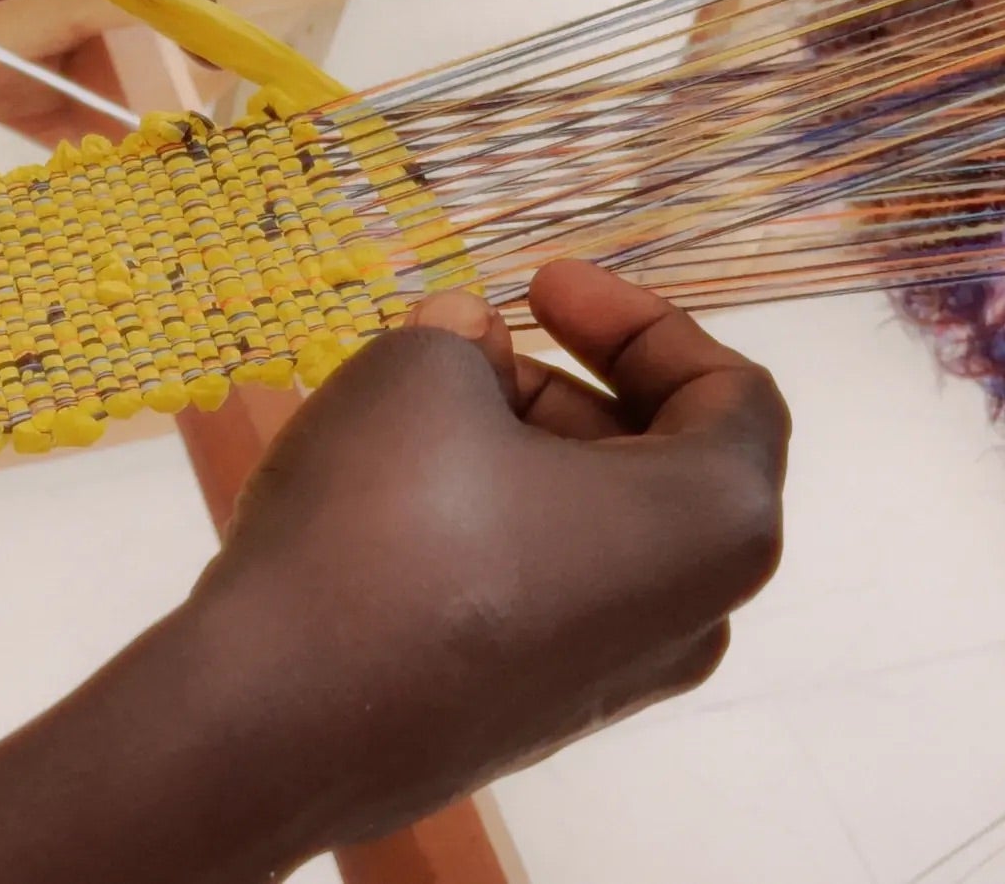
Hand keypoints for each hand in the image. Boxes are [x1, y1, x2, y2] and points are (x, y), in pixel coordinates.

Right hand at [191, 260, 790, 851]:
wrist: (275, 719)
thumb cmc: (381, 525)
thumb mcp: (418, 372)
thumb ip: (463, 335)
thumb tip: (469, 344)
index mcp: (714, 523)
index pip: (729, 393)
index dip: (637, 318)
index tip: (540, 283)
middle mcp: (690, 616)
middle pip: (657, 465)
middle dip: (562, 386)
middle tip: (465, 348)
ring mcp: (607, 683)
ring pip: (591, 533)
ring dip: (519, 456)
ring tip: (415, 416)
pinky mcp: (526, 721)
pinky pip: (536, 597)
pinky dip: (490, 531)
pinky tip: (392, 505)